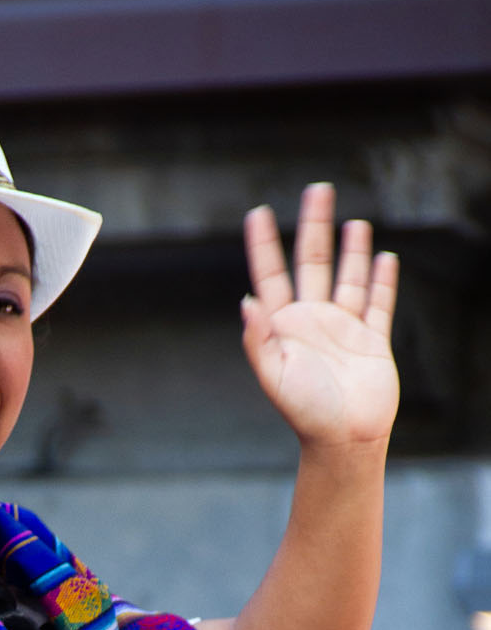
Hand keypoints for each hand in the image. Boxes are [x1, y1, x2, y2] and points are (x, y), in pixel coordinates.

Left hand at [241, 182, 398, 447]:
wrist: (343, 440)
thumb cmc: (304, 412)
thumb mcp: (273, 376)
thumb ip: (258, 339)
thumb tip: (246, 301)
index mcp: (284, 326)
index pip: (271, 274)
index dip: (263, 244)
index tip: (258, 213)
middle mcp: (312, 320)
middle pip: (314, 261)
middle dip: (315, 225)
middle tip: (318, 189)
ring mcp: (344, 328)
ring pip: (348, 277)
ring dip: (351, 248)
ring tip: (353, 222)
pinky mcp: (373, 339)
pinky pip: (379, 303)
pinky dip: (382, 280)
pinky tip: (383, 258)